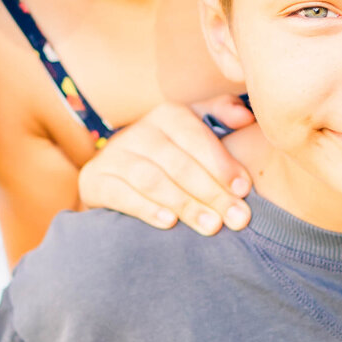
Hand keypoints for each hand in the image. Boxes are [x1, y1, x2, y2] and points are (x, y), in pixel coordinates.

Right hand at [77, 96, 254, 234]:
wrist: (118, 178)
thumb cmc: (172, 157)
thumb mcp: (195, 131)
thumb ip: (221, 117)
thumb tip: (246, 118)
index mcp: (168, 115)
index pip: (196, 137)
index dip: (221, 163)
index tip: (244, 190)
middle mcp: (138, 130)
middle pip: (177, 162)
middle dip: (210, 192)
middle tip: (236, 218)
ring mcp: (113, 155)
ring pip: (151, 179)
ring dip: (184, 203)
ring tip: (211, 226)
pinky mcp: (94, 180)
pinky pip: (120, 194)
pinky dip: (146, 209)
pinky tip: (169, 224)